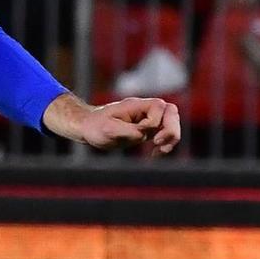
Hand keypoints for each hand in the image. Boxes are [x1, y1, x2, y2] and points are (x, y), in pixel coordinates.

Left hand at [44, 93, 181, 154]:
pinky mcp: (147, 129)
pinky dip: (166, 143)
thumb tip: (144, 134)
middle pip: (171, 112)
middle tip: (157, 142)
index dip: (153, 121)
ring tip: (161, 150)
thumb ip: (126, 130)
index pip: (158, 107)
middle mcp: (144, 110)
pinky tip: (157, 153)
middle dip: (171, 129)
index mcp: (135, 105)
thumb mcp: (107, 129)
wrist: (87, 128)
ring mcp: (147, 119)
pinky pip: (165, 133)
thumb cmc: (94, 126)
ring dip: (172, 136)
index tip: (142, 133)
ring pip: (172, 122)